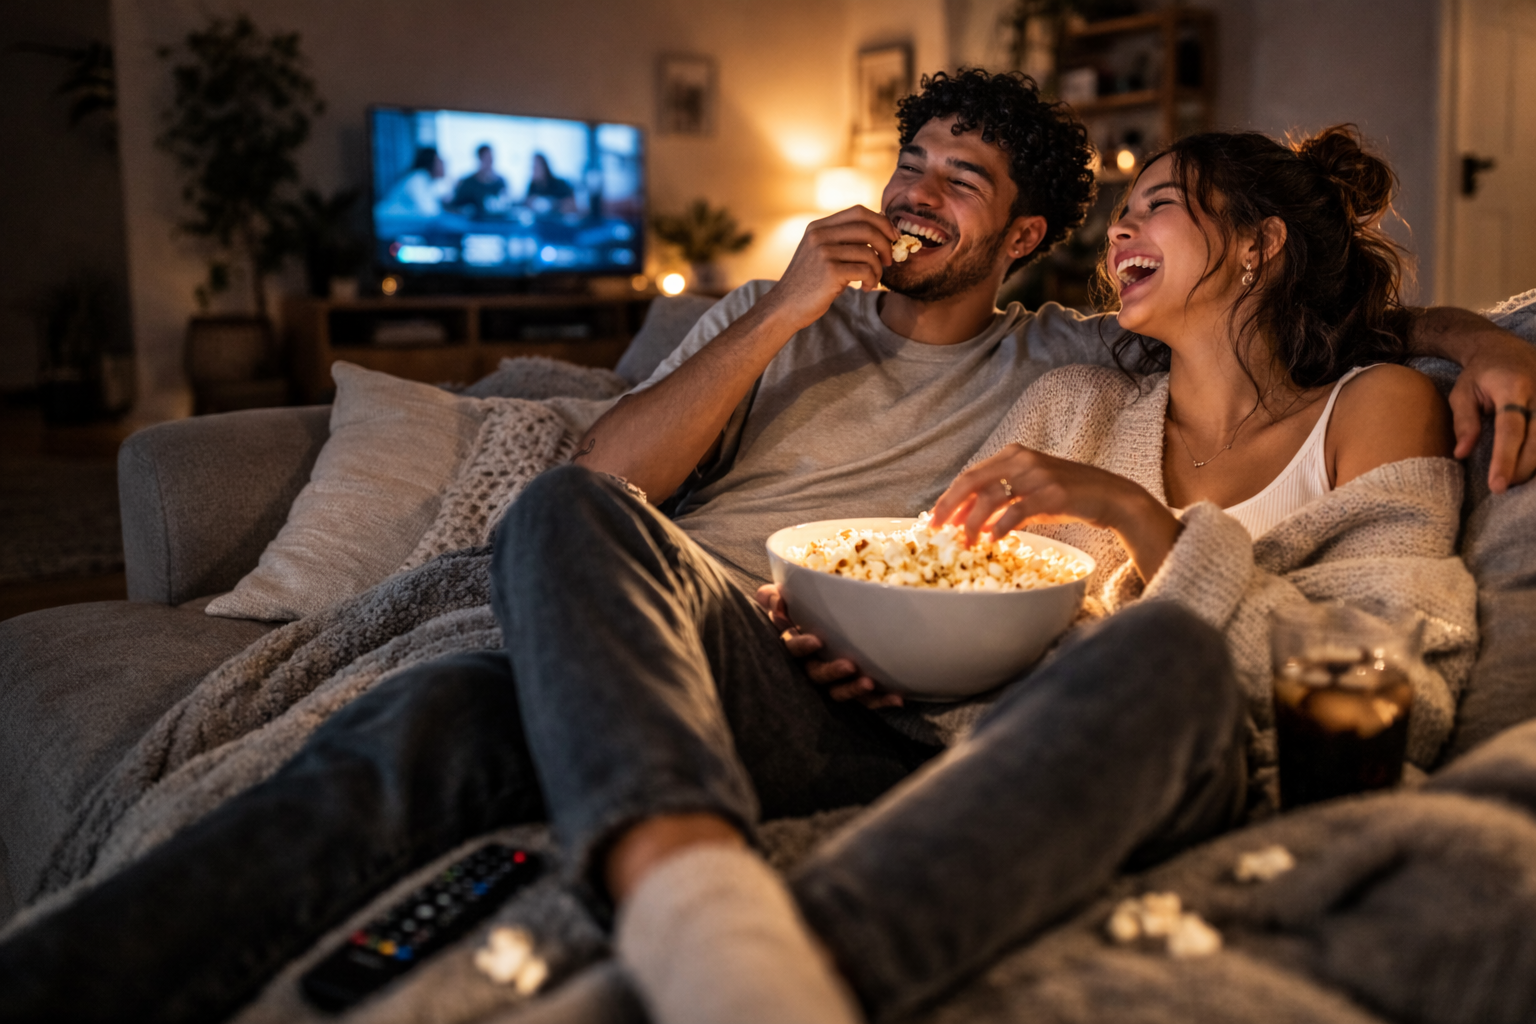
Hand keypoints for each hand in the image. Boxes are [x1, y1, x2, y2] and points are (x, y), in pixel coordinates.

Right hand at [754, 584, 902, 707]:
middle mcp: (810, 666)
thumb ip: (774, 597)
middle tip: (849, 665)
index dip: (802, 646)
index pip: (792, 648)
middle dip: (832, 672)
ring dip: (853, 690)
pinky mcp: (852, 688)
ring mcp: (831, 681)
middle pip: (816, 675)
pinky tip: (897, 698)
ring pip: (838, 691)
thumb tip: (776, 597)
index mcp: (794, 645)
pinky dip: (880, 701)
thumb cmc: (802, 608)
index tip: (817, 640)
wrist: (828, 621)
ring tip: (869, 683)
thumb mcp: (785, 598)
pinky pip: (864, 700)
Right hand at [758, 206, 897, 333]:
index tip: (892, 237)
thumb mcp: (819, 252)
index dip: (882, 222)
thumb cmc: (809, 282)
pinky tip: (865, 288)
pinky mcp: (830, 272)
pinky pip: (865, 270)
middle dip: (886, 244)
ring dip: (877, 269)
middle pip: (868, 228)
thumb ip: (841, 239)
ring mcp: (824, 253)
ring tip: (872, 280)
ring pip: (869, 252)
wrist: (785, 306)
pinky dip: (872, 280)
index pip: (859, 212)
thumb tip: (880, 229)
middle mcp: (820, 235)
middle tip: (889, 260)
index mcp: (818, 227)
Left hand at [930, 444, 1181, 579]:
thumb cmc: (1067, 495)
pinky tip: (991, 541)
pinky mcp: (1052, 494)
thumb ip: (1000, 499)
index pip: (970, 474)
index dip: (949, 497)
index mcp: (1013, 454)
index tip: (934, 519)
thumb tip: (966, 520)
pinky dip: (999, 527)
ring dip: (973, 524)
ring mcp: (1037, 475)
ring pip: (991, 498)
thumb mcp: (1029, 490)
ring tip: (966, 544)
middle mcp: (1022, 459)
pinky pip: (1016, 511)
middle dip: (950, 507)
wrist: (1110, 496)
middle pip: (972, 482)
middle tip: (936, 530)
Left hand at [1445, 326, 1535, 491]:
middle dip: (1522, 468)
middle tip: (1502, 487)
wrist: (1505, 348)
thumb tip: (1461, 454)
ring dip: (1534, 463)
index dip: (1505, 459)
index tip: (1497, 485)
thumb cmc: (1480, 374)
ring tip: (1515, 478)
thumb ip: (1464, 423)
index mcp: (1513, 388)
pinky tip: (1530, 464)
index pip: (1511, 430)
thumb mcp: (1462, 393)